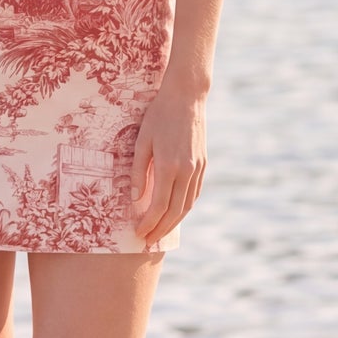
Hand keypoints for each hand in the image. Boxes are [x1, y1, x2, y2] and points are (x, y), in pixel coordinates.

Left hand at [129, 87, 205, 246]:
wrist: (187, 96)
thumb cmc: (158, 115)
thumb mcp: (141, 141)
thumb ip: (138, 172)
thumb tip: (134, 200)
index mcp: (169, 166)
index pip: (159, 206)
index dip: (149, 223)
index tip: (138, 232)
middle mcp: (187, 171)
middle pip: (175, 211)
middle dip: (161, 229)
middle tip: (148, 241)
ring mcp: (198, 168)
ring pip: (187, 205)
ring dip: (174, 222)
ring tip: (160, 232)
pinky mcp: (203, 164)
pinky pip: (194, 193)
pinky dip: (184, 207)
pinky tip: (175, 212)